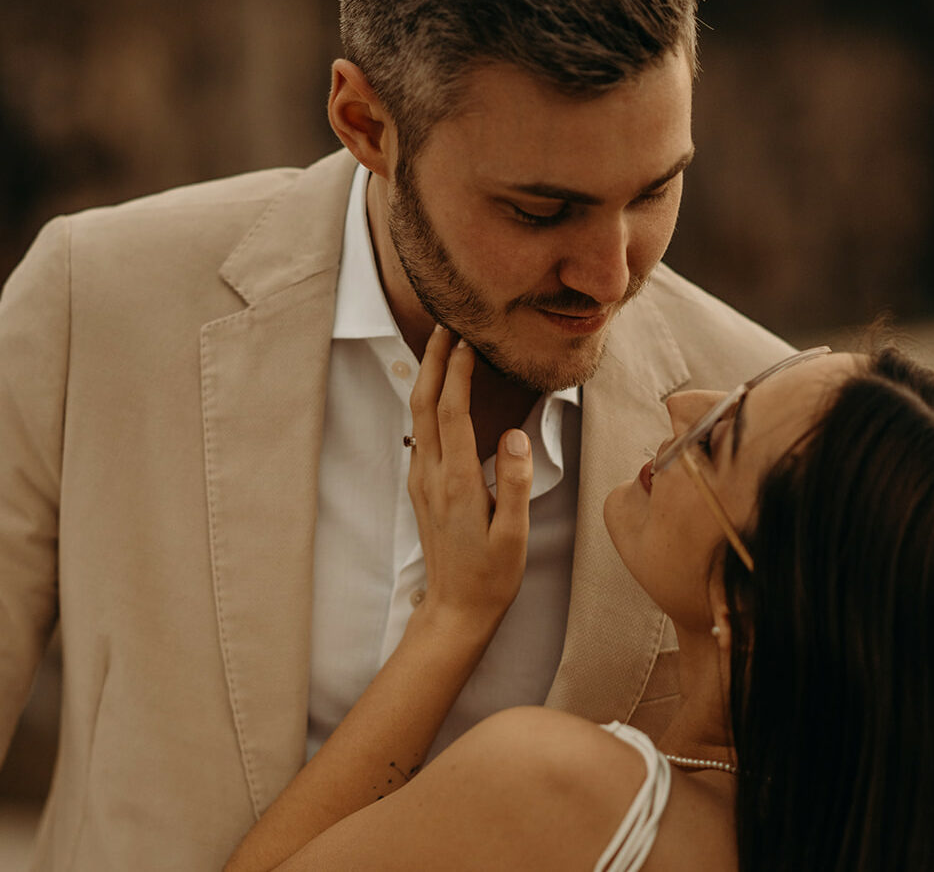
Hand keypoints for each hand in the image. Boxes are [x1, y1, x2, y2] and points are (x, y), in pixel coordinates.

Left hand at [407, 326, 534, 624]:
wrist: (455, 610)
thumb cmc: (491, 576)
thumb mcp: (514, 535)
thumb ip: (515, 483)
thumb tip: (513, 436)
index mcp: (457, 483)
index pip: (452, 412)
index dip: (457, 372)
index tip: (468, 340)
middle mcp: (432, 476)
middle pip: (424, 404)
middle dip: (432, 361)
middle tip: (445, 324)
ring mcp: (422, 481)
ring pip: (418, 417)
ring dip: (428, 377)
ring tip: (443, 347)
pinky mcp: (423, 488)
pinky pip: (421, 433)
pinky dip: (430, 402)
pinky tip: (442, 392)